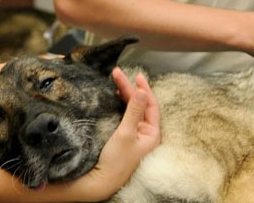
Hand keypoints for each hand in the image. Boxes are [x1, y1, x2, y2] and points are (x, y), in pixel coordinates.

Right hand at [74, 68, 159, 200]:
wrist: (101, 181)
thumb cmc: (116, 161)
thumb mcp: (126, 133)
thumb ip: (133, 111)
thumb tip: (141, 91)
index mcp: (152, 134)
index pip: (151, 105)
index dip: (144, 89)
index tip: (136, 75)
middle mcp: (146, 133)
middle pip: (140, 105)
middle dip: (130, 88)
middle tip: (118, 73)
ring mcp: (135, 135)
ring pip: (132, 109)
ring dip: (125, 94)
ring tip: (116, 80)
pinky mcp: (124, 137)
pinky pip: (126, 115)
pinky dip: (121, 104)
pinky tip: (115, 96)